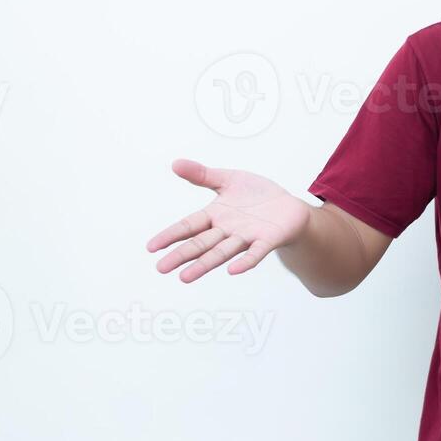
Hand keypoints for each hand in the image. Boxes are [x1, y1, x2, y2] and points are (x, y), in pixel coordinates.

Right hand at [146, 159, 310, 282]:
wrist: (289, 208)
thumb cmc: (257, 195)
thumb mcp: (229, 180)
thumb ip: (203, 175)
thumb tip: (175, 163)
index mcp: (216, 215)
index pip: (189, 226)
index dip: (171, 235)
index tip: (151, 247)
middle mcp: (227, 230)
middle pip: (201, 243)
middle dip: (182, 255)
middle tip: (161, 268)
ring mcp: (247, 237)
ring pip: (222, 252)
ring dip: (204, 264)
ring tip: (185, 277)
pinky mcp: (267, 240)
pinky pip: (255, 253)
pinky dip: (245, 261)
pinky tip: (233, 271)